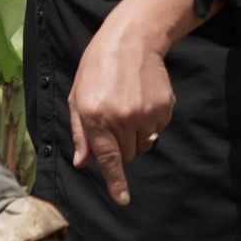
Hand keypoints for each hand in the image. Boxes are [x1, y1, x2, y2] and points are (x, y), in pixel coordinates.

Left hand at [68, 20, 173, 206]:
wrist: (130, 41)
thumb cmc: (97, 69)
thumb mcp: (77, 97)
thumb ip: (80, 133)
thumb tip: (82, 163)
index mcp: (94, 115)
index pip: (107, 157)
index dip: (115, 181)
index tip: (122, 200)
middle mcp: (120, 118)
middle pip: (126, 155)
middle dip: (119, 146)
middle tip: (114, 120)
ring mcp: (145, 113)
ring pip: (142, 144)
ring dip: (135, 135)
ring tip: (127, 106)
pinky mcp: (164, 108)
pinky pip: (157, 130)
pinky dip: (149, 123)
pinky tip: (141, 100)